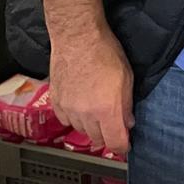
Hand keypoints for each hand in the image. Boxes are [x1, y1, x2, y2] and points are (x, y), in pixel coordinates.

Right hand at [49, 26, 134, 153]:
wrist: (77, 37)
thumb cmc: (104, 51)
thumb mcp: (127, 78)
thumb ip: (126, 105)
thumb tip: (127, 123)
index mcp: (107, 109)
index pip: (115, 142)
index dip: (122, 147)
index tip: (125, 145)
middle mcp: (86, 114)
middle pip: (97, 139)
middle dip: (107, 135)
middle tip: (113, 125)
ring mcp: (68, 109)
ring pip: (81, 131)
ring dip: (91, 127)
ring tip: (97, 112)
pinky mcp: (56, 102)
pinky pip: (66, 120)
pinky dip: (74, 118)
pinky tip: (81, 107)